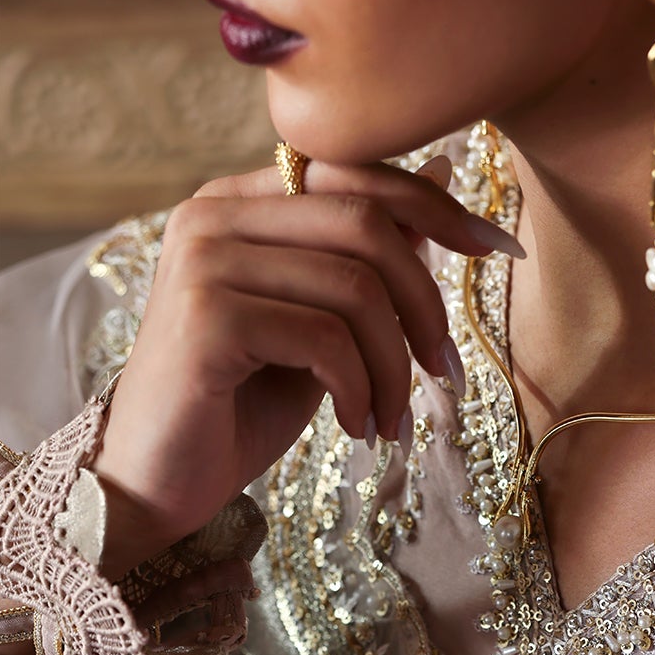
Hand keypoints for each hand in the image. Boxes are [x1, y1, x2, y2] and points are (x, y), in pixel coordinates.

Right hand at [92, 153, 520, 578]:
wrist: (158, 481)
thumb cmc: (240, 407)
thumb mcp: (319, 329)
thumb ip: (364, 266)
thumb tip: (440, 192)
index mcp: (239, 202)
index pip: (355, 173)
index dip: (434, 207)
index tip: (496, 251)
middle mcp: (214, 215)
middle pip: (365, 223)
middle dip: (425, 304)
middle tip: (444, 374)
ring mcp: (204, 260)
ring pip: (354, 288)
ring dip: (395, 368)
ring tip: (392, 419)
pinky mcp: (205, 316)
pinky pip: (325, 339)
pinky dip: (360, 390)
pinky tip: (355, 428)